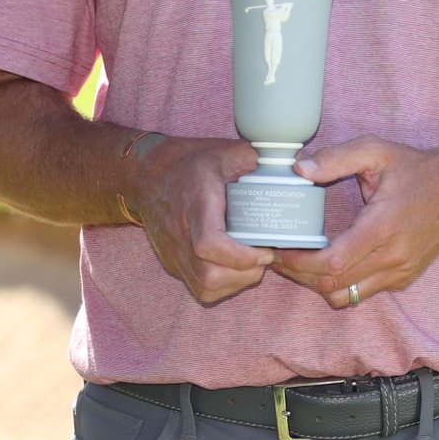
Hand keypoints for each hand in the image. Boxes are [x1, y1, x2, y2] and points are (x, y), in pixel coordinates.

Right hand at [128, 135, 274, 303]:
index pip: (210, 243)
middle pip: (210, 275)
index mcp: (197, 204)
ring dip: (236, 281)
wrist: (146, 175)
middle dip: (245, 273)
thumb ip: (256, 159)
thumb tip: (292, 165)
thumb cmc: (188, 162)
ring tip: (253, 262)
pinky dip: (223, 285)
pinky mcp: (174, 263)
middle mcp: (182, 234)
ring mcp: (175, 252)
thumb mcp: (224, 151)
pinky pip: (199, 288)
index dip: (240, 256)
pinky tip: (236, 267)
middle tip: (265, 255)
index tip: (266, 249)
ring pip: (205, 287)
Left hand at [271, 135, 438, 308]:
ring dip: (317, 285)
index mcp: (383, 226)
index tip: (278, 250)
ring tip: (298, 261)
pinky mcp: (402, 278)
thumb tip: (298, 170)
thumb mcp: (376, 151)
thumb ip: (336, 159)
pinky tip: (326, 262)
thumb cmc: (416, 168)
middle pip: (333, 285)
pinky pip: (363, 293)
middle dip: (299, 275)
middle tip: (277, 256)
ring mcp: (399, 272)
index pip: (333, 262)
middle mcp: (392, 257)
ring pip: (347, 296)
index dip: (299, 262)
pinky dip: (339, 284)